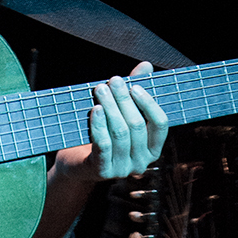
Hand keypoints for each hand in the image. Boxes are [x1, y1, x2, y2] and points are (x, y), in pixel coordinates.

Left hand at [54, 62, 168, 185]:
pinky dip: (99, 125)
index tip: (134, 85)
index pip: (160, 125)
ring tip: (101, 89)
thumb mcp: (120, 112)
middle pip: (136, 126)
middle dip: (124, 100)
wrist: (77, 160)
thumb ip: (134, 92)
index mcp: (152, 148)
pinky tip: (95, 109)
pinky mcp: (102, 172)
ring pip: (120, 133)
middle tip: (113, 81)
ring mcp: (122, 169)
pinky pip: (103, 146)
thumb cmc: (104, 131)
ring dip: (110, 108)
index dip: (149, 104)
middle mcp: (141, 162)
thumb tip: (146, 66)